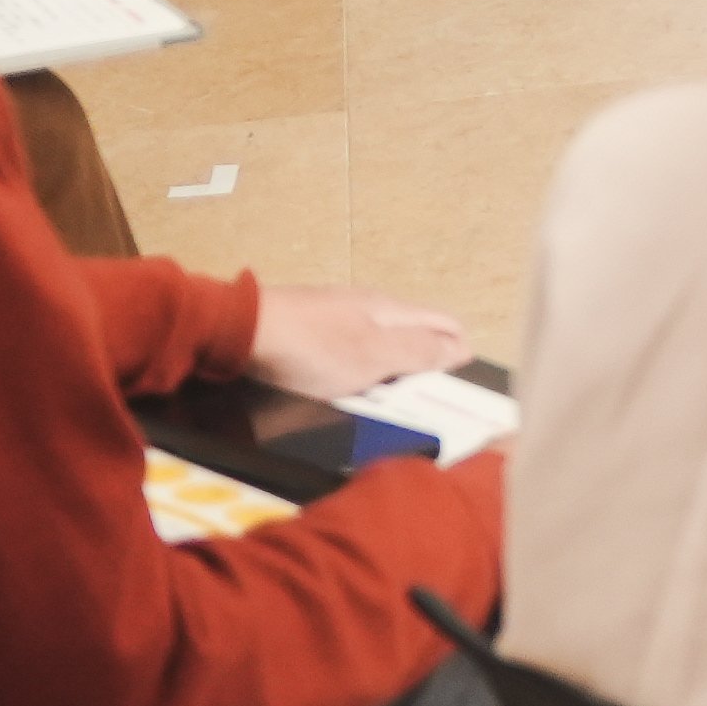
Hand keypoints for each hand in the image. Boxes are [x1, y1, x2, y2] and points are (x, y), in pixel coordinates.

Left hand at [239, 285, 475, 395]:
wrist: (243, 333)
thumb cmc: (315, 348)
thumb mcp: (374, 356)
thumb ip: (420, 352)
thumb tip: (463, 348)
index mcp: (392, 309)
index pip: (444, 323)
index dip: (460, 351)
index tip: (463, 390)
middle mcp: (371, 305)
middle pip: (416, 330)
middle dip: (431, 359)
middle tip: (433, 400)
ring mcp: (339, 314)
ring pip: (384, 339)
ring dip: (396, 366)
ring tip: (395, 399)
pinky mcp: (312, 327)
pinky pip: (355, 347)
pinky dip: (366, 367)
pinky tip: (354, 385)